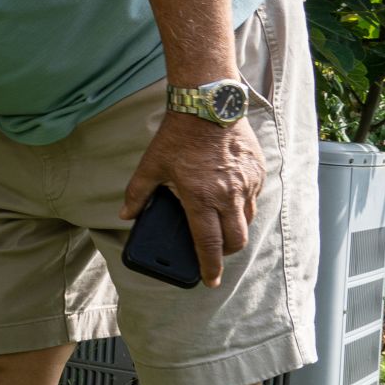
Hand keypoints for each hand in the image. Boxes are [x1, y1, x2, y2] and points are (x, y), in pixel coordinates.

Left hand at [119, 112, 264, 287]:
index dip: (210, 266)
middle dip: (227, 252)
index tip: (210, 280)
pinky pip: (254, 198)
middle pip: (237, 239)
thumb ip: (137, 193)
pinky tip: (230, 199)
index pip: (209, 244)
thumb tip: (126, 214)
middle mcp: (228, 195)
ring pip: (248, 220)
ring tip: (222, 226)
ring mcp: (246, 183)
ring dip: (237, 229)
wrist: (208, 104)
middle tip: (216, 253)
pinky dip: (244, 205)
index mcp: (200, 198)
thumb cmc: (179, 135)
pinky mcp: (257, 171)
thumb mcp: (152, 165)